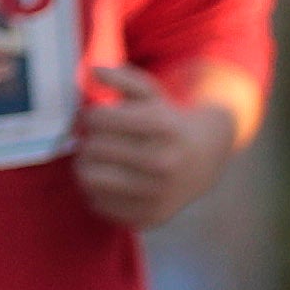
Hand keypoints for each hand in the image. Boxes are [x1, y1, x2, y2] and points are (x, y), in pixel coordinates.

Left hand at [70, 61, 241, 231]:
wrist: (205, 162)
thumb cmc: (167, 124)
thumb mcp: (152, 95)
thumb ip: (123, 78)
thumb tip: (94, 71)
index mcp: (164, 127)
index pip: (97, 119)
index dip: (88, 116)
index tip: (94, 118)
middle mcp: (164, 162)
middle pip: (91, 149)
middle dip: (88, 141)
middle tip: (96, 140)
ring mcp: (157, 194)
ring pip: (89, 179)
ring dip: (85, 166)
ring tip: (96, 160)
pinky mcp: (148, 218)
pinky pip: (97, 204)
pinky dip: (96, 191)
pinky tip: (112, 181)